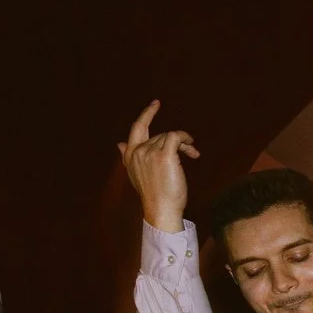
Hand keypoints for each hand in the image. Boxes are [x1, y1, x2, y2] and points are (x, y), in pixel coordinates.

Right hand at [118, 100, 197, 231]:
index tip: (156, 104)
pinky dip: (186, 139)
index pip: (137, 129)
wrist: (161, 208)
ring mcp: (149, 152)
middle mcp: (137, 151)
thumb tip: (119, 143)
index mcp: (129, 155)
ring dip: (184, 144)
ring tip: (193, 155)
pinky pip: (176, 136)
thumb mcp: (137, 173)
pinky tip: (193, 151)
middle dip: (176, 140)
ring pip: (170, 137)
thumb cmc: (154, 194)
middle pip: (160, 135)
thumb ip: (128, 157)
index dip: (146, 115)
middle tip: (189, 148)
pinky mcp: (163, 154)